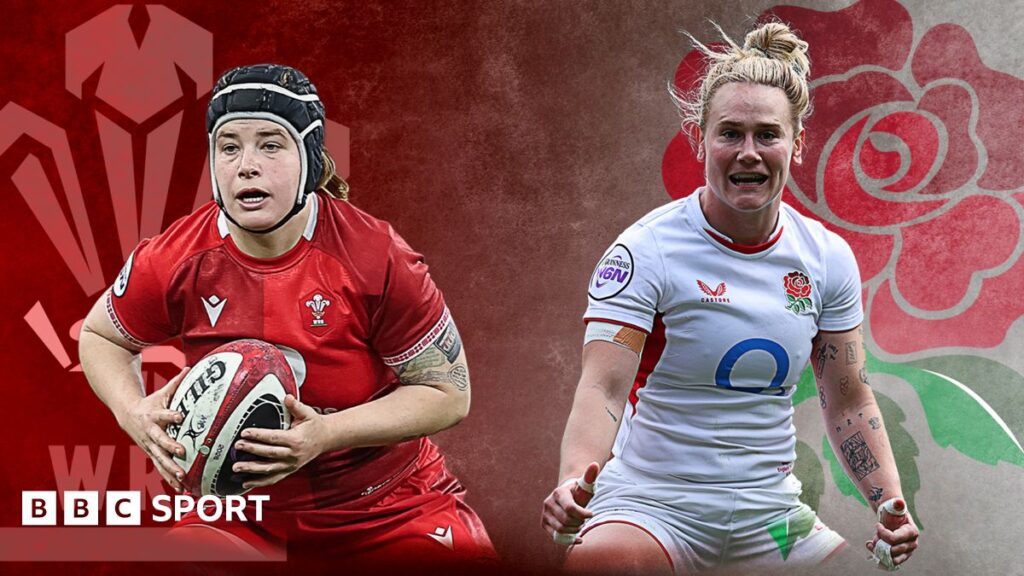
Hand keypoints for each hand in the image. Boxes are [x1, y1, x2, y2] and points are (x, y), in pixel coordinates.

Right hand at [118, 367, 187, 492]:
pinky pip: (161, 468)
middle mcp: (151, 432)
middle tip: (181, 452)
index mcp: (154, 415)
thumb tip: (192, 366)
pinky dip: (169, 478)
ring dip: (170, 468)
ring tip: (182, 477)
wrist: (127, 415)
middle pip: (160, 440)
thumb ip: (177, 382)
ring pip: (160, 458)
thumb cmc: (150, 403)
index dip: (171, 415)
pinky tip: (181, 489)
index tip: (180, 416)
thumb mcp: (162, 392)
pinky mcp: (151, 454)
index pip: (163, 414)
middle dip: (170, 447)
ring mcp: (149, 445)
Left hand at [232, 395, 326, 489]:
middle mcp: (293, 454)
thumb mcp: (307, 413)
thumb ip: (295, 406)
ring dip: (251, 469)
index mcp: (296, 440)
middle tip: (238, 446)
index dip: (258, 435)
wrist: (326, 438)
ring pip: (268, 469)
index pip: (273, 437)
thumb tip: (287, 398)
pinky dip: (259, 482)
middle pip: (268, 453)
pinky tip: (247, 482)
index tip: (245, 433)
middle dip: (251, 450)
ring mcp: (291, 465)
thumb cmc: (315, 425)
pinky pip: (273, 479)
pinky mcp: (289, 470)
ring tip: (237, 467)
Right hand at [541, 462, 599, 545]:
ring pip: (562, 529)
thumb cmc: (578, 493)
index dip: (583, 514)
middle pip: (567, 520)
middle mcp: (548, 502)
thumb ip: (590, 476)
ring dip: (574, 529)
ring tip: (579, 524)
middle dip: (579, 521)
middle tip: (584, 518)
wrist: (566, 498)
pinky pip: (556, 537)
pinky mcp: (544, 524)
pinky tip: (578, 538)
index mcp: (558, 492)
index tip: (591, 514)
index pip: (570, 508)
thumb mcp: (585, 486)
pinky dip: (568, 540)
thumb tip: (595, 464)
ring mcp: (544, 514)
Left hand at [866, 501, 919, 569]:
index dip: (882, 533)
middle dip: (880, 542)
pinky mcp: (900, 557)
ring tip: (871, 543)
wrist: (893, 519)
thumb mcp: (895, 506)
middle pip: (892, 550)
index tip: (877, 525)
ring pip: (891, 558)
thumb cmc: (893, 512)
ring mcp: (907, 552)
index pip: (894, 538)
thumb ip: (897, 504)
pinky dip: (879, 557)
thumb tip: (898, 502)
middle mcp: (912, 544)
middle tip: (875, 535)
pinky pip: (890, 562)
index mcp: (912, 532)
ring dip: (878, 551)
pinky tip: (872, 547)